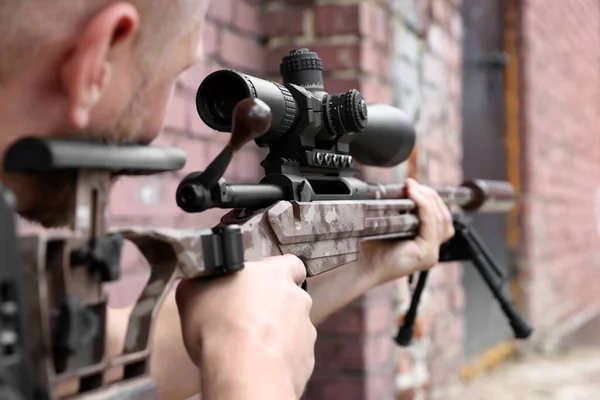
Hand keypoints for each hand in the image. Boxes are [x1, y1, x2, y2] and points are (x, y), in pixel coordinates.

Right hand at [175, 255, 315, 398]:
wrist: (244, 371)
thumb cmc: (219, 325)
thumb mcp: (194, 294)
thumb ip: (202, 281)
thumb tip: (198, 280)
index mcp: (275, 274)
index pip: (291, 264)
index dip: (279, 273)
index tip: (264, 283)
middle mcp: (297, 298)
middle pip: (290, 298)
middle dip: (274, 307)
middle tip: (247, 320)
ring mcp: (305, 329)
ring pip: (293, 327)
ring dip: (277, 334)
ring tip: (250, 347)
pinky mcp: (306, 359)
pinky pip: (293, 355)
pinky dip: (279, 358)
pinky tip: (259, 364)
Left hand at [358, 178, 454, 283]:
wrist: (360, 264)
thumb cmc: (370, 246)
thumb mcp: (392, 224)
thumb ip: (405, 211)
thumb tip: (409, 186)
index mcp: (425, 244)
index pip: (440, 218)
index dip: (430, 199)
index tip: (413, 185)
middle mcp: (431, 251)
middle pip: (443, 217)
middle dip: (429, 196)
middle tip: (411, 184)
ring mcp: (431, 254)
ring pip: (440, 218)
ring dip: (426, 198)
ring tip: (412, 187)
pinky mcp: (426, 254)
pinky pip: (430, 224)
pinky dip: (424, 206)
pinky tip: (413, 195)